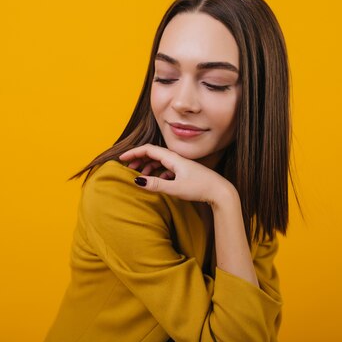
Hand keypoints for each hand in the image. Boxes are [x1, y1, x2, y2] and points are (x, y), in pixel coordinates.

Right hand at [118, 143, 232, 204]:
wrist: (221, 191)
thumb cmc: (200, 188)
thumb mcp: (176, 188)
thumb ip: (156, 185)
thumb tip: (137, 181)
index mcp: (173, 158)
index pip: (149, 150)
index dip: (134, 152)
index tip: (121, 158)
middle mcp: (176, 158)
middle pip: (153, 153)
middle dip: (138, 158)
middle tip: (127, 167)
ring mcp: (180, 164)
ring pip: (159, 161)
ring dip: (147, 166)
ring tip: (138, 174)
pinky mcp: (184, 171)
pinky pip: (166, 167)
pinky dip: (156, 171)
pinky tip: (155, 180)